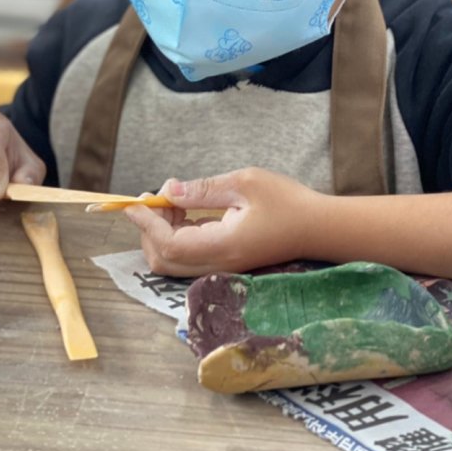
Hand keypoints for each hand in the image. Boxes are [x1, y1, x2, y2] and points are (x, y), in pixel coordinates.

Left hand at [124, 167, 323, 276]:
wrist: (318, 228)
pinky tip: (186, 211)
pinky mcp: (226, 264)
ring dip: (162, 233)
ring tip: (173, 200)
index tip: (133, 202)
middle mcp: (218, 264)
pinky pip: (189, 257)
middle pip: (164, 261)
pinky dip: (176, 236)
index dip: (146, 224)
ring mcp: (222, 268)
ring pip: (173, 262)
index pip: (168, 244)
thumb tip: (168, 190)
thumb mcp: (244, 182)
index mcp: (222, 245)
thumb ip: (203, 189)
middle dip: (149, 230)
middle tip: (154, 198)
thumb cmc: (287, 201)